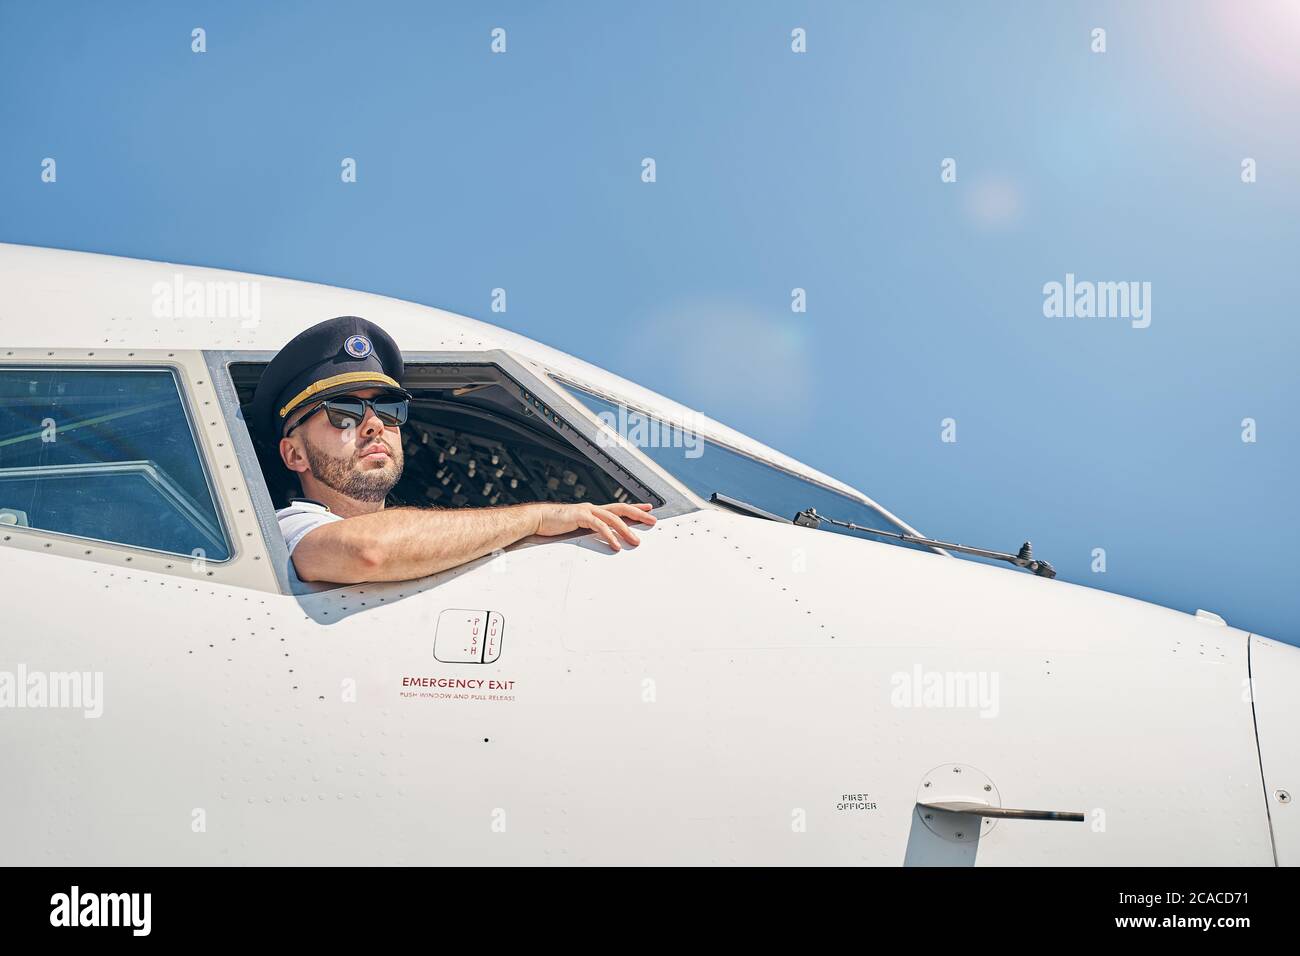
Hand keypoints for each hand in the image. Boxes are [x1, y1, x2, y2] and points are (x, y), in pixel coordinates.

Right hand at [531, 501, 655, 550]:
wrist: (537, 519)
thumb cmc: (555, 524)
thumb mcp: (576, 527)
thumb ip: (589, 530)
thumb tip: (601, 538)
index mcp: (593, 510)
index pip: (619, 508)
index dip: (635, 508)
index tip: (649, 508)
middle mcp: (593, 508)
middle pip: (621, 509)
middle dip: (639, 514)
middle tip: (653, 521)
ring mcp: (587, 510)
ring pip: (613, 518)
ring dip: (626, 530)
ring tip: (636, 541)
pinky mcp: (581, 516)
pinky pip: (599, 526)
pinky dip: (609, 536)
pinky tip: (616, 545)